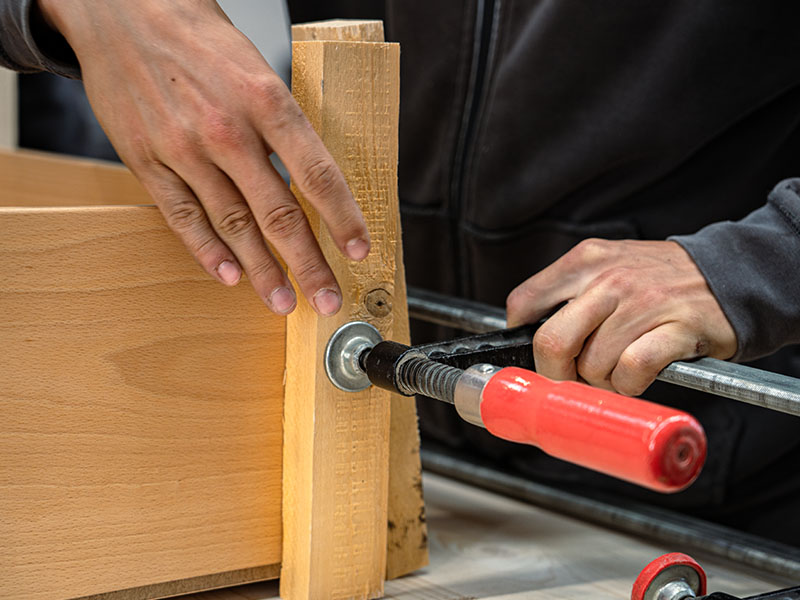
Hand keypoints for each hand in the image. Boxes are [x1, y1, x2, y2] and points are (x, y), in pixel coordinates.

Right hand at [38, 0, 369, 315]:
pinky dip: (208, 252)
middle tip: (328, 299)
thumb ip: (283, 125)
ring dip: (262, 272)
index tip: (359, 250)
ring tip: (283, 302)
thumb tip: (315, 179)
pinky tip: (229, 277)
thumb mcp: (257, 69)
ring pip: (232, 225)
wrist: (121, 12)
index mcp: (266, 100)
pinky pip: (183, 217)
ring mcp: (184, 150)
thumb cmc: (200, 40)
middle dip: (308, 264)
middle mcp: (227, 130)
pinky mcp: (147, 162)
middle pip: (278, 213)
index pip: (317, 174)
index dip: (342, 219)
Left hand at [506, 239, 736, 395]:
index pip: (524, 303)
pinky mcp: (677, 328)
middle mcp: (609, 278)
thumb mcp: (607, 266)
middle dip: (555, 374)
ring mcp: (644, 302)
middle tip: (571, 378)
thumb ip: (568, 292)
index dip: (523, 339)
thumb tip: (529, 334)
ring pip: (593, 365)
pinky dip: (629, 385)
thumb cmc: (658, 279)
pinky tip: (638, 376)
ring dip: (602, 382)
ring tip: (618, 370)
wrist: (729, 273)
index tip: (538, 354)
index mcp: (585, 261)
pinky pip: (632, 370)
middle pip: (551, 342)